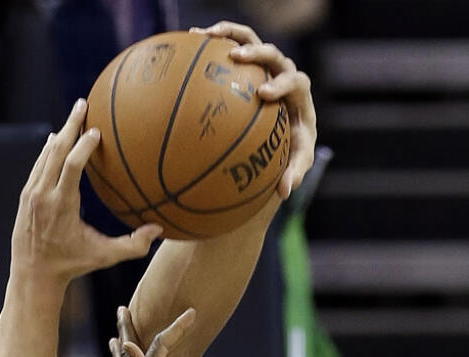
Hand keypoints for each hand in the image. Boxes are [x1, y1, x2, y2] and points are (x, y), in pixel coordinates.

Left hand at [11, 99, 160, 283]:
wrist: (32, 275)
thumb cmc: (71, 265)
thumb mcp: (102, 257)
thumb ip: (131, 246)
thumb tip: (159, 231)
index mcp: (62, 206)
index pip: (71, 166)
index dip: (83, 146)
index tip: (96, 131)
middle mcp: (43, 196)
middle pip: (56, 152)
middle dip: (71, 126)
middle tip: (83, 103)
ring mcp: (31, 195)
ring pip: (45, 156)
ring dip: (61, 134)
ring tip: (75, 115)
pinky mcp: (25, 197)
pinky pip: (38, 166)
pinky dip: (48, 151)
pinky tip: (57, 139)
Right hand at [193, 22, 316, 199]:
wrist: (280, 125)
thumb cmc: (288, 145)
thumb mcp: (294, 160)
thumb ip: (293, 171)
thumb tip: (285, 191)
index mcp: (297, 93)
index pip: (295, 82)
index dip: (281, 84)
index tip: (263, 94)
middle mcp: (281, 72)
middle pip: (273, 54)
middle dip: (256, 53)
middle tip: (235, 58)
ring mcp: (260, 63)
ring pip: (248, 38)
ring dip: (229, 35)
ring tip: (206, 36)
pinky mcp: (243, 61)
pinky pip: (227, 44)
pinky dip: (209, 41)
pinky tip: (188, 41)